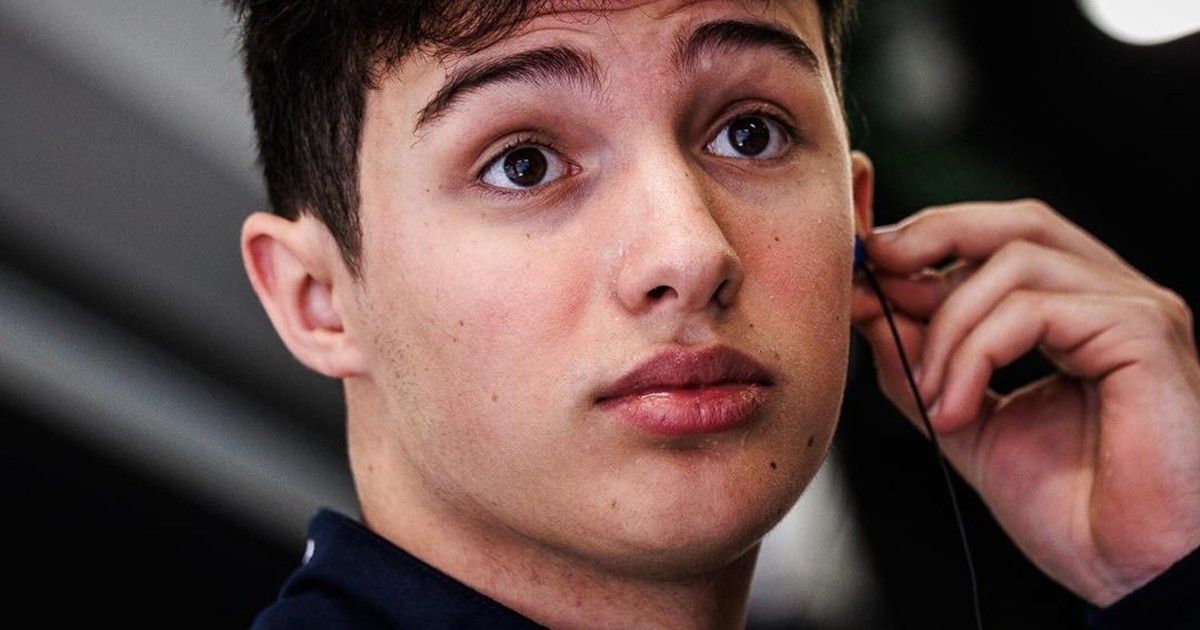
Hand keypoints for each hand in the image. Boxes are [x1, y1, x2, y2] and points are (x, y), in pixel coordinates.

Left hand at [850, 199, 1199, 605]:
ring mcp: (1134, 310)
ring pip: (1014, 262)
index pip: (1000, 243)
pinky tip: (956, 411)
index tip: (864, 269)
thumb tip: (868, 308)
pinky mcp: (1144, 334)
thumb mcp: (968, 424)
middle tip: (875, 274)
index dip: (927, 244)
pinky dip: (976, 353)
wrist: (1136, 575)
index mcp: (1079, 314)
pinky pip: (1034, 310)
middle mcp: (1112, 300)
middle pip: (1017, 223)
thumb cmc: (1074, 511)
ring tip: (933, 399)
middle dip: (933, 237)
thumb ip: (921, 366)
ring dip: (948, 329)